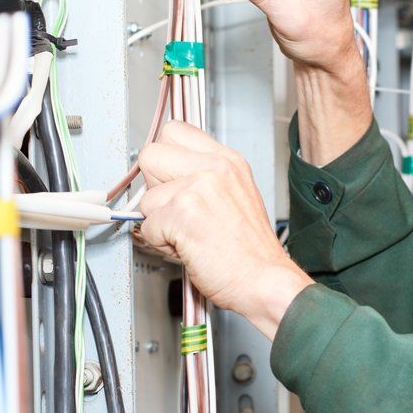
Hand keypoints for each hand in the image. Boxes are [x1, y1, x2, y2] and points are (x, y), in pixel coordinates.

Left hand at [136, 121, 313, 339]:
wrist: (266, 280)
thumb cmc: (251, 251)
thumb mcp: (237, 196)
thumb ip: (203, 178)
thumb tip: (165, 179)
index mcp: (228, 160)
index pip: (174, 131)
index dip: (165, 158)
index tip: (169, 179)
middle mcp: (214, 167)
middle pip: (151, 154)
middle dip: (153, 186)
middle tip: (175, 209)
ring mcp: (198, 187)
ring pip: (146, 196)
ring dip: (158, 221)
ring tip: (186, 235)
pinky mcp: (183, 212)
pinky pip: (147, 226)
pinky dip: (160, 243)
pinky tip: (187, 248)